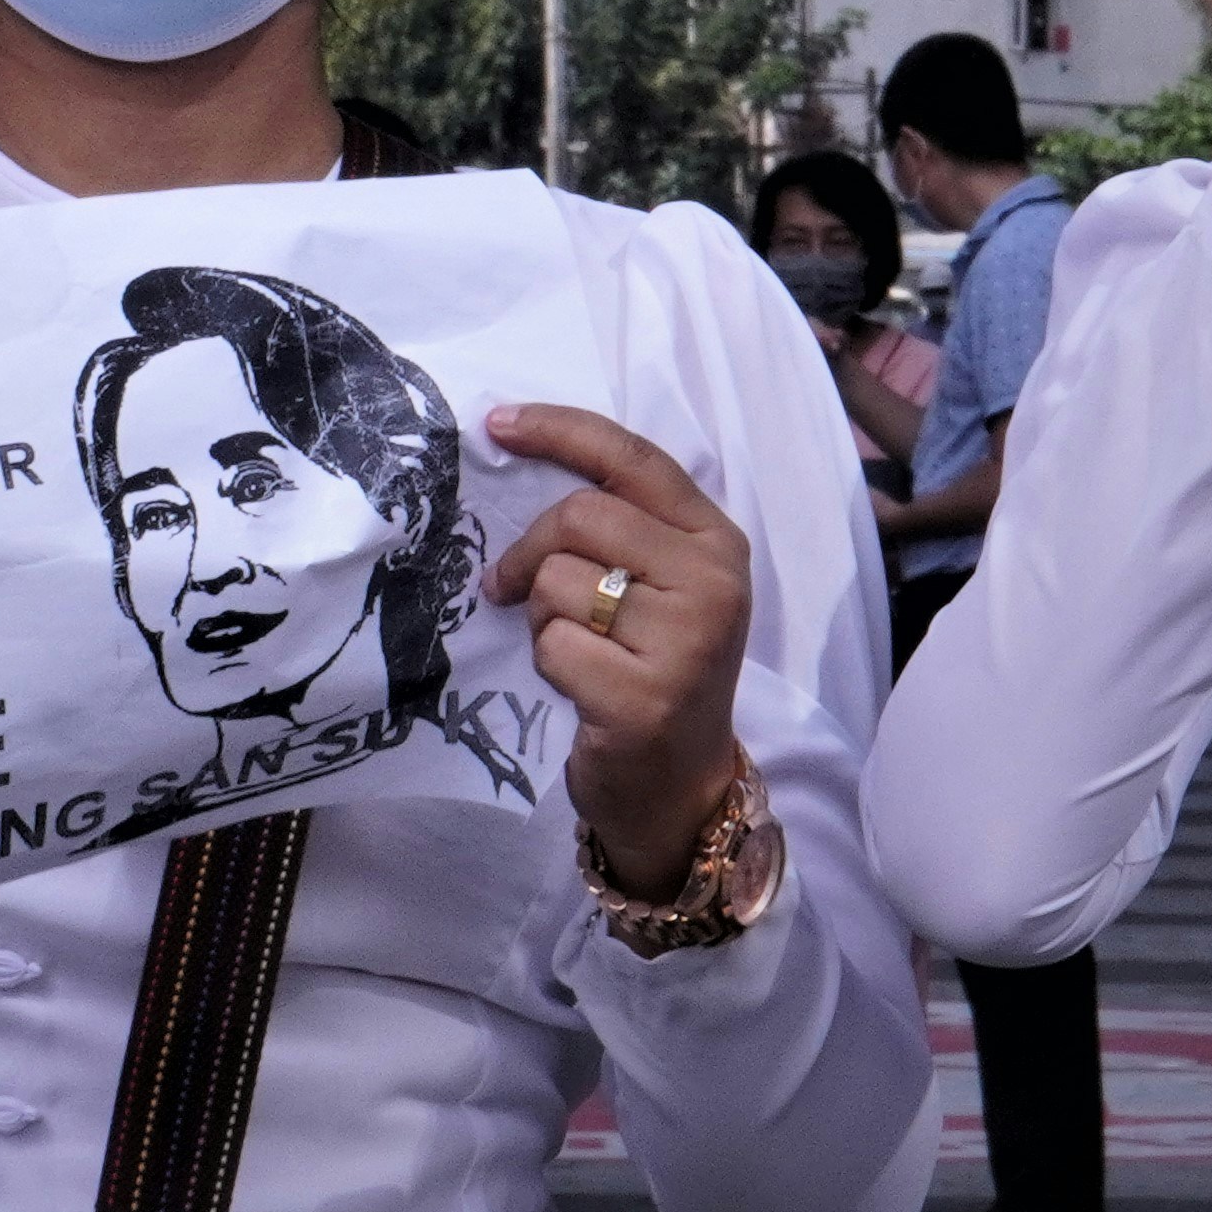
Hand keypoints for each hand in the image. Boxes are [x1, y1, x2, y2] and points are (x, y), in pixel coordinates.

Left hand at [480, 402, 750, 896]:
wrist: (678, 788)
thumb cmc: (653, 672)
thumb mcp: (655, 586)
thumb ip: (616, 528)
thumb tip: (519, 457)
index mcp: (715, 540)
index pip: (632, 458)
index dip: (558, 430)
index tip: (496, 423)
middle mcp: (714, 582)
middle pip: (581, 516)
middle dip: (529, 550)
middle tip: (509, 588)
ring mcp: (687, 641)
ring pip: (557, 582)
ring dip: (540, 616)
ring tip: (576, 649)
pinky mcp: (646, 697)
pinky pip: (553, 645)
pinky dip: (547, 664)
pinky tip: (582, 689)